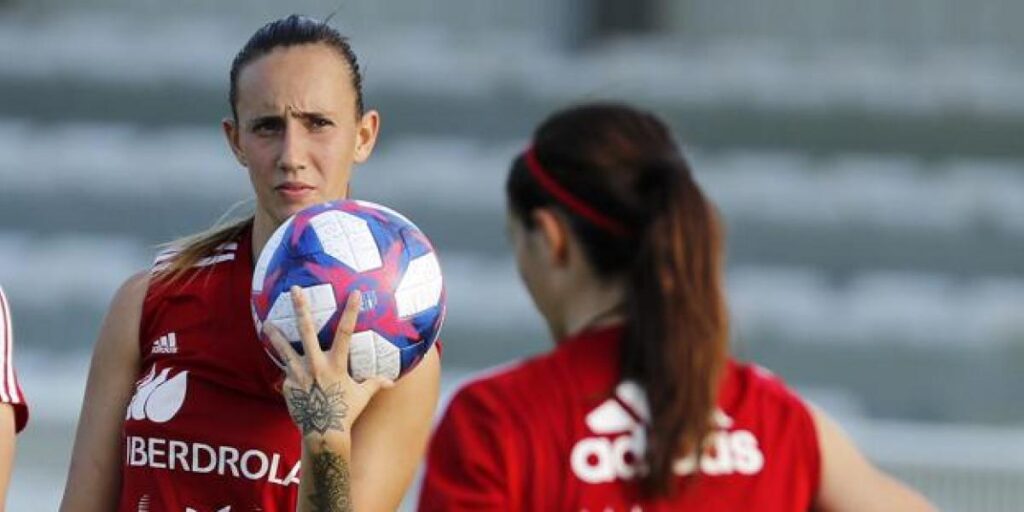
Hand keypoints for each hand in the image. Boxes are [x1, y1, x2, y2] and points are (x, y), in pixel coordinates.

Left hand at [264, 286, 394, 439]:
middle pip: (306, 331)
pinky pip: (288, 373)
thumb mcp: (362, 396)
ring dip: (276, 335)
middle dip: (301, 309)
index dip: (352, 312)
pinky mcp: (288, 385)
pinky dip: (289, 371)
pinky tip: (289, 372)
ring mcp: (299, 374)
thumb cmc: (345, 413)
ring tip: (267, 322)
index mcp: (336, 364)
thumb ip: (374, 384)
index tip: (355, 293)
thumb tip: (391, 382)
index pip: (346, 332)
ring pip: (284, 349)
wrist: (322, 433)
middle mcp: (316, 365)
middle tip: (295, 290)